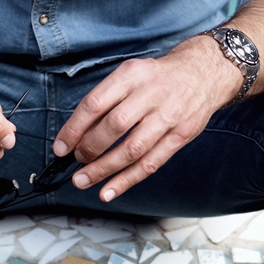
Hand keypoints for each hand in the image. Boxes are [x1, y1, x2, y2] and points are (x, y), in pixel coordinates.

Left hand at [52, 35, 241, 201]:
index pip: (96, 103)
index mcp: (131, 74)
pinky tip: (109, 190)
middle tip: (76, 161)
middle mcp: (150, 94)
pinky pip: (151, 163)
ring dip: (104, 169)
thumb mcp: (131, 72)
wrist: (202, 73)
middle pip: (114, 127)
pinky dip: (127, 180)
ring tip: (83, 180)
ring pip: (131, 150)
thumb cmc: (158, 76)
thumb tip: (77, 130)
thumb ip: (108, 97)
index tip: (61, 146)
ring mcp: (168, 116)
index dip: (74, 128)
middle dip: (89, 148)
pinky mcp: (181, 136)